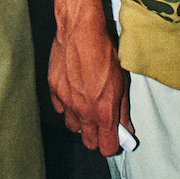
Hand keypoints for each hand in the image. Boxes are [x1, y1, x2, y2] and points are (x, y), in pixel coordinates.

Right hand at [49, 9, 131, 158]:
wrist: (80, 30)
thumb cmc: (105, 53)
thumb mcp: (122, 82)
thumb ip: (123, 110)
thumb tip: (126, 130)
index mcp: (103, 112)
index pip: (106, 148)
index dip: (111, 145)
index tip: (114, 138)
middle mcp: (83, 111)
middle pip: (88, 142)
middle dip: (96, 136)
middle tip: (101, 123)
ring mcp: (66, 102)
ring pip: (72, 126)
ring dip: (81, 121)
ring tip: (87, 105)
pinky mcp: (53, 89)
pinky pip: (60, 108)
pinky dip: (67, 105)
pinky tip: (74, 91)